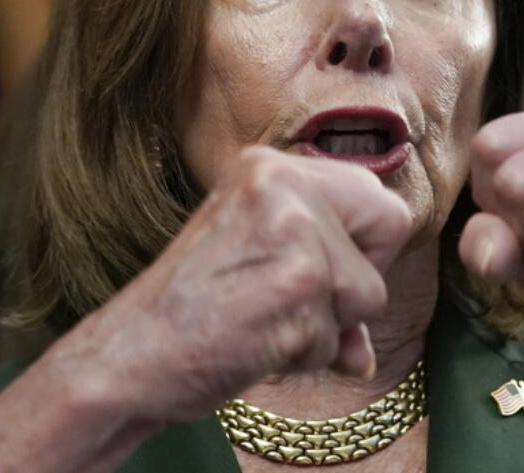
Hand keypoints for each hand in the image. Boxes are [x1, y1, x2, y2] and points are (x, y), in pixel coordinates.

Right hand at [0, 147, 410, 472]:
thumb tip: (365, 345)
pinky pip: (341, 338)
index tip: (318, 273)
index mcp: (269, 166)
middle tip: (301, 300)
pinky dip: (306, 358)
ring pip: (370, 293)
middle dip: (361, 276)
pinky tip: (256, 344)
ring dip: (327, 329)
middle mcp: (284, 181)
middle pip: (391, 221)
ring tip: (265, 325)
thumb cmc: (190, 311)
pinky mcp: (300, 282)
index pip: (372, 192)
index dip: (361, 243)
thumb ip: (320, 263)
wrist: (131, 354)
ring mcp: (294, 229)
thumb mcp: (254, 253)